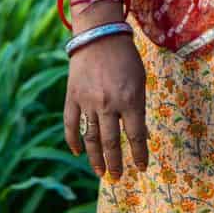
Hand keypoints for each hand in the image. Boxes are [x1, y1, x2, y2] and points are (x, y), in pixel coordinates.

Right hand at [63, 22, 148, 181]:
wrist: (99, 35)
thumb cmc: (125, 58)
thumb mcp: (140, 81)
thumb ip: (139, 108)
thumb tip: (141, 134)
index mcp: (130, 100)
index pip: (136, 136)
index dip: (140, 155)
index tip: (142, 168)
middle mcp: (108, 104)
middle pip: (111, 143)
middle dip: (116, 163)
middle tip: (118, 177)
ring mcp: (87, 101)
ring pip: (90, 138)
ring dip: (96, 158)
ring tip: (101, 173)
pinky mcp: (72, 96)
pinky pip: (71, 124)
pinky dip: (73, 140)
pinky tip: (77, 152)